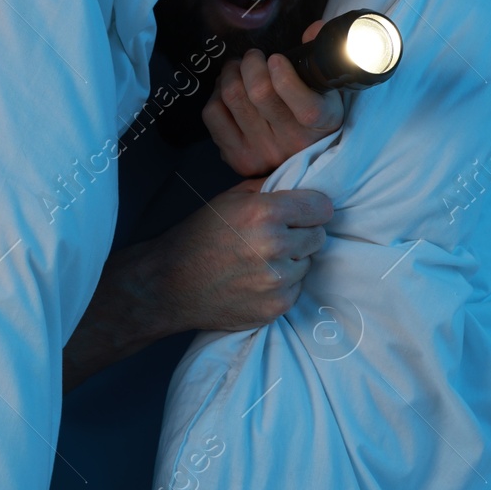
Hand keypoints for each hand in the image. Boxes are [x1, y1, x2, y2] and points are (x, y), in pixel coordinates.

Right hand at [62, 184, 332, 389]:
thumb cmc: (198, 236)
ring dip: (292, 261)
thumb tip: (302, 183)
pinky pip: (296, 288)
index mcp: (266, 213)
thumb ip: (269, 188)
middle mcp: (275, 246)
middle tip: (275, 238)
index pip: (322, 207)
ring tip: (260, 261)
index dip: (312, 209)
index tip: (303, 213)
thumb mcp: (230, 198)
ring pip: (307, 263)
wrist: (168, 284)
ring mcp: (277, 280)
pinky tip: (256, 280)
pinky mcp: (276, 306)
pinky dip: (283, 285)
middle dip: (301, 234)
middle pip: (318, 236)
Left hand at [203, 20, 342, 176]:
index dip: (285, 77)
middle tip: (254, 57)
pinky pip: (213, 114)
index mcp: (322, 123)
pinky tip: (226, 90)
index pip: (305, 107)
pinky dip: (216, 94)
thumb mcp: (327, 90)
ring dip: (231, 73)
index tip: (276, 59)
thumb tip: (314, 28)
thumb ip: (321, 57)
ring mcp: (263, 152)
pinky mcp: (237, 157)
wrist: (300, 159)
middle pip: (259, 92)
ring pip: (232, 97)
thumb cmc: (314, 117)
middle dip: (251, 62)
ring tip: (238, 68)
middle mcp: (292, 142)